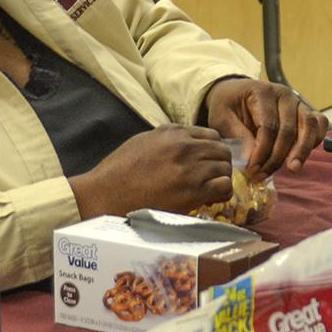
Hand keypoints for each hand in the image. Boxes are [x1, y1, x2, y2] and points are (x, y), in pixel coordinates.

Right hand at [71, 125, 234, 218]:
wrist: (106, 193)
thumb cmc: (120, 169)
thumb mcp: (144, 141)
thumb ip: (169, 137)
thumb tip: (188, 140)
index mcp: (173, 133)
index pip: (211, 136)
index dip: (212, 150)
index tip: (207, 161)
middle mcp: (184, 147)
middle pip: (222, 151)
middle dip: (220, 164)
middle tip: (212, 177)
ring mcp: (190, 169)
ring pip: (225, 168)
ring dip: (221, 179)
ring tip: (210, 189)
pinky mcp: (192, 192)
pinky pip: (224, 186)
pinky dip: (222, 193)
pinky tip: (210, 198)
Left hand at [200, 77, 326, 179]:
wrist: (236, 94)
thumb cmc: (229, 106)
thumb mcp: (222, 118)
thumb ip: (237, 136)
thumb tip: (251, 159)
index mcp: (262, 92)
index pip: (268, 125)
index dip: (262, 151)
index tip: (252, 169)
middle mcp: (284, 94)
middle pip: (289, 129)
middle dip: (277, 156)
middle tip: (264, 174)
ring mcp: (298, 102)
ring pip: (309, 126)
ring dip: (302, 150)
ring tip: (292, 168)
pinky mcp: (306, 111)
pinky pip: (319, 124)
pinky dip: (315, 140)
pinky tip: (301, 156)